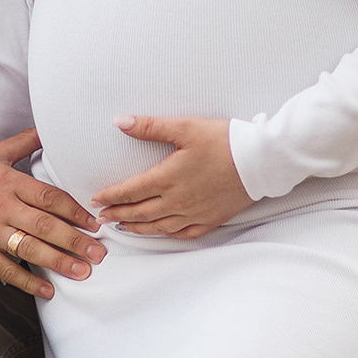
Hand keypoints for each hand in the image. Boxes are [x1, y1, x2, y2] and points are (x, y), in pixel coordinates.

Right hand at [0, 129, 106, 299]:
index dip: (75, 212)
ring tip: (83, 272)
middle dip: (76, 241)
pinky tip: (47, 291)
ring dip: (59, 262)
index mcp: (9, 181)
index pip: (50, 197)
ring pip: (30, 249)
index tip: (94, 223)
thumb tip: (48, 128)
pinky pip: (6, 270)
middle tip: (100, 254)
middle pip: (46, 225)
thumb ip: (24, 142)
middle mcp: (2, 207)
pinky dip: (27, 282)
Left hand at [91, 116, 249, 239]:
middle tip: (101, 217)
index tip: (96, 199)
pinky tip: (161, 232)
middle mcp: (178, 201)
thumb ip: (150, 127)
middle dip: (117, 214)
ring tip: (123, 227)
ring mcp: (194, 213)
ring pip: (158, 227)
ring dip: (137, 228)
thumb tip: (120, 122)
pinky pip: (183, 233)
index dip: (110, 196)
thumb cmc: (225, 141)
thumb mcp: (185, 127)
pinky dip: (167, 235)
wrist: (260, 160)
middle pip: (140, 213)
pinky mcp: (211, 219)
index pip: (130, 191)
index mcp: (168, 178)